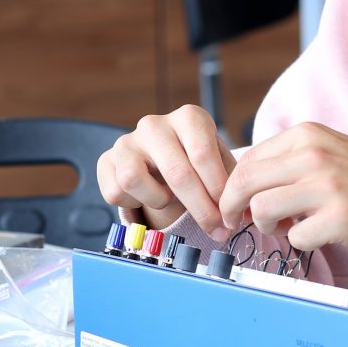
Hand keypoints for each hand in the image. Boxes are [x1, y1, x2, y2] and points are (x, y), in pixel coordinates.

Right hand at [97, 105, 236, 237]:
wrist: (160, 159)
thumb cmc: (196, 162)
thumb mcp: (219, 162)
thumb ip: (231, 182)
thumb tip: (241, 214)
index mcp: (188, 117)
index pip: (203, 153)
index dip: (218, 189)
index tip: (229, 214)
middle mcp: (154, 124)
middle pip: (177, 173)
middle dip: (201, 208)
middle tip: (215, 229)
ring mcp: (127, 141)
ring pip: (135, 180)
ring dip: (159, 200)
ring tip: (170, 199)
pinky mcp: (105, 160)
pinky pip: (116, 192)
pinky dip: (135, 203)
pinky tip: (148, 196)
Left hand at [218, 122, 347, 266]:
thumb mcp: (335, 152)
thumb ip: (294, 160)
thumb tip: (249, 181)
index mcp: (311, 134)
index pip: (249, 158)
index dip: (234, 186)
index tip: (236, 203)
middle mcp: (315, 154)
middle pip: (246, 182)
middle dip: (233, 207)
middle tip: (236, 223)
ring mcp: (327, 186)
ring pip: (262, 209)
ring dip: (267, 226)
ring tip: (286, 228)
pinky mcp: (340, 218)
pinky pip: (295, 237)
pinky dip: (301, 243)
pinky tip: (319, 236)